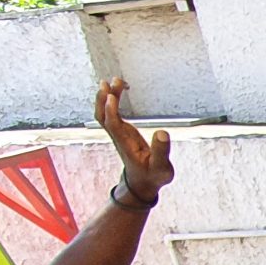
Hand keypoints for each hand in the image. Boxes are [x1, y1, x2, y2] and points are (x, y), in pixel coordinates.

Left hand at [96, 79, 173, 202]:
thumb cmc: (153, 176)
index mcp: (126, 145)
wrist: (142, 183)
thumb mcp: (162, 168)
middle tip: (113, 81)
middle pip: (103, 116)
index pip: (113, 125)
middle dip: (104, 98)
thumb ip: (161, 151)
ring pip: (104, 113)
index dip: (110, 111)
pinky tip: (118, 90)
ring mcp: (118, 133)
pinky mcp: (122, 131)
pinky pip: (111, 113)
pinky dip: (111, 100)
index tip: (111, 95)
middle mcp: (118, 137)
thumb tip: (162, 132)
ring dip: (106, 96)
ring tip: (115, 80)